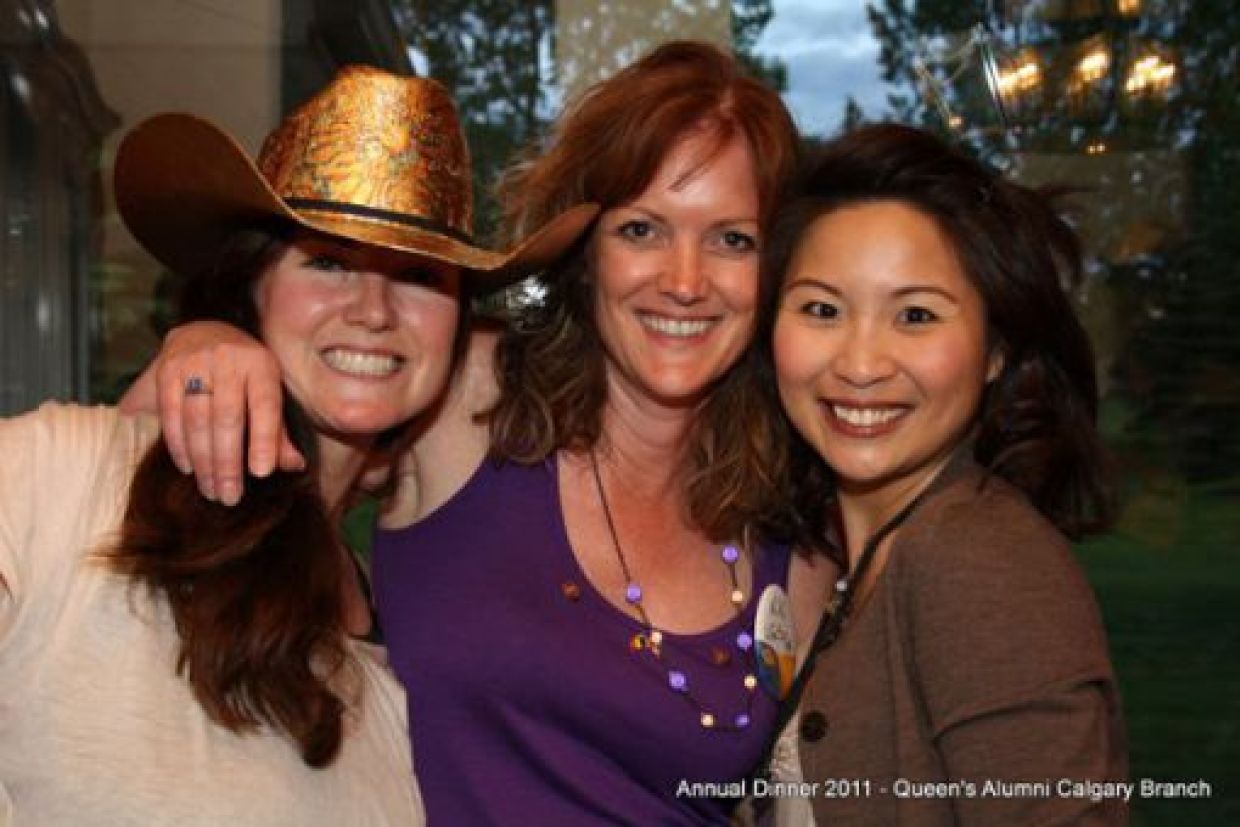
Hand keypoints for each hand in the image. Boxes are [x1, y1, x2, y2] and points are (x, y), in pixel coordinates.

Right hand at [147, 321, 301, 503]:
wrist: (204, 332)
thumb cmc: (245, 374)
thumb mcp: (269, 391)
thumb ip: (279, 429)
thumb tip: (295, 465)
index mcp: (261, 364)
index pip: (265, 405)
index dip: (264, 440)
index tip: (261, 473)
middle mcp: (229, 359)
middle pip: (227, 418)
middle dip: (228, 463)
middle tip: (229, 497)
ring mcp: (194, 362)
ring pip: (197, 419)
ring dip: (203, 461)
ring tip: (211, 490)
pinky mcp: (167, 370)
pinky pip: (171, 414)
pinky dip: (179, 446)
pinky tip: (189, 468)